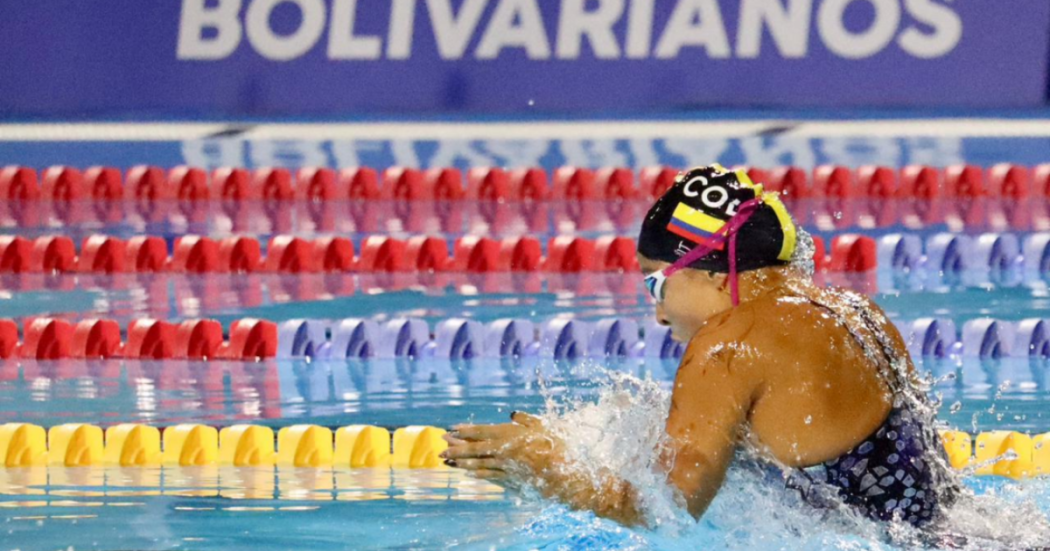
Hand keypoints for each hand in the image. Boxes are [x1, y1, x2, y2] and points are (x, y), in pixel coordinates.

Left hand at [440, 411, 564, 487]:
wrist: (566, 474)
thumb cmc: (557, 446)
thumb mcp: (544, 426)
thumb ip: (526, 420)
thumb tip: (512, 414)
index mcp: (510, 435)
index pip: (481, 431)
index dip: (465, 431)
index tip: (451, 430)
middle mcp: (504, 451)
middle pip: (475, 449)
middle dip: (456, 448)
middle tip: (441, 448)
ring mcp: (506, 468)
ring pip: (479, 465)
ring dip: (462, 463)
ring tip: (449, 462)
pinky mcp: (511, 481)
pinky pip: (490, 477)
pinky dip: (478, 475)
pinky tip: (469, 474)